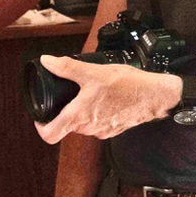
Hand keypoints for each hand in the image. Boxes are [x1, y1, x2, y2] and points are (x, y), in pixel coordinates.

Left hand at [34, 56, 181, 144]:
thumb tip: (47, 62)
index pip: (50, 134)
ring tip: (89, 94)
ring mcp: (102, 131)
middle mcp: (89, 128)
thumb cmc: (127, 85)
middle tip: (68, 94)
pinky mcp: (113, 130)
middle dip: (65, 111)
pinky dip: (96, 113)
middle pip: (66, 126)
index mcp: (79, 116)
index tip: (40, 117)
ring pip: (82, 125)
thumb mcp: (93, 72)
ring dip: (82, 112)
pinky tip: (105, 100)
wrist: (155, 96)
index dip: (40, 127)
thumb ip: (67, 68)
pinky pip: (97, 124)